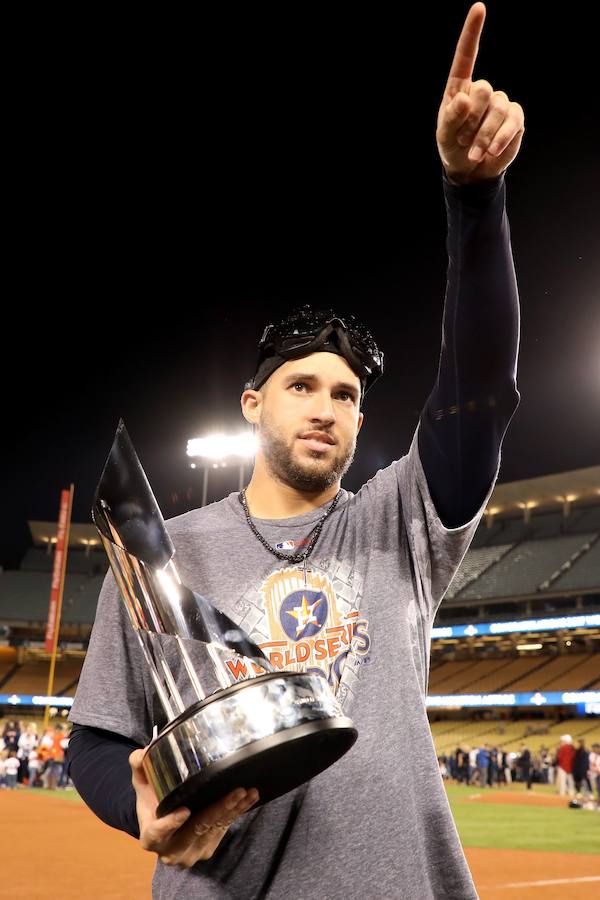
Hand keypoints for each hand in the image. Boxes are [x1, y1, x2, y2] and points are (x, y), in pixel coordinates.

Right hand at [129, 748, 258, 867]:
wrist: (162, 823)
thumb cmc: (152, 800)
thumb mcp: (143, 784)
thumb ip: (140, 766)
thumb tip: (143, 752)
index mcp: (150, 837)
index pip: (157, 834)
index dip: (170, 824)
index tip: (184, 811)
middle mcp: (170, 851)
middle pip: (195, 830)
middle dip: (217, 810)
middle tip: (236, 792)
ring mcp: (191, 853)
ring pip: (213, 830)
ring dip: (232, 810)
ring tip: (247, 792)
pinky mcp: (208, 849)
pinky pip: (224, 830)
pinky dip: (237, 814)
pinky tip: (249, 799)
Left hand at [436, 2, 524, 183]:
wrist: (471, 170)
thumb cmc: (453, 147)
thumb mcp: (444, 135)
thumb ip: (451, 117)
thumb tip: (465, 97)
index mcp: (460, 87)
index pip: (466, 56)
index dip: (472, 32)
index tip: (479, 8)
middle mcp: (482, 91)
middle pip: (483, 89)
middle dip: (472, 119)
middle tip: (463, 138)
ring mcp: (500, 103)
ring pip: (497, 108)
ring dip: (483, 135)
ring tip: (473, 151)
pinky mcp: (515, 118)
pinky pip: (512, 122)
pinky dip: (500, 139)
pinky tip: (490, 152)